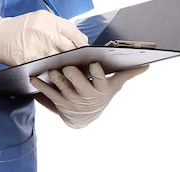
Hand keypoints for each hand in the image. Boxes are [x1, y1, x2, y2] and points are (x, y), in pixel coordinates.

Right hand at [0, 10, 87, 66]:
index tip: (85, 50)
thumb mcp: (40, 20)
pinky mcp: (31, 58)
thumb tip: (78, 40)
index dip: (82, 44)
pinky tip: (56, 73)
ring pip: (61, 59)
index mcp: (49, 20)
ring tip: (70, 69)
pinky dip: (53, 71)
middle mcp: (45, 31)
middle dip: (77, 56)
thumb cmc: (20, 28)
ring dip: (66, 66)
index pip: (74, 33)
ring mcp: (38, 45)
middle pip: (70, 47)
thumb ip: (58, 27)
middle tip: (80, 63)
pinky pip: (48, 67)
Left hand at [30, 63, 148, 128]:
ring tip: (50, 69)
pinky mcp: (58, 102)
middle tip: (67, 66)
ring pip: (62, 86)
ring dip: (56, 78)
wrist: (86, 117)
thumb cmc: (102, 94)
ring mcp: (72, 99)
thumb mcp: (115, 86)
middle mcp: (87, 95)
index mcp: (101, 88)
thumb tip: (146, 64)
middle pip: (78, 82)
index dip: (96, 72)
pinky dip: (39, 85)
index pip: (100, 78)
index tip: (94, 62)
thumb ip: (128, 73)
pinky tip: (33, 77)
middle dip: (73, 74)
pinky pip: (47, 93)